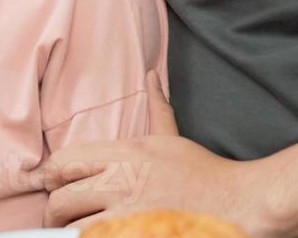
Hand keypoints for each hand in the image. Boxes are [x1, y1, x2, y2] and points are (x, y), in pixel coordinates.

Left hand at [40, 73, 273, 232]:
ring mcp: (129, 216)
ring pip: (76, 228)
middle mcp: (121, 183)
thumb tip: (151, 75)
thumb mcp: (172, 139)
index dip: (53, 176)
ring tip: (81, 232)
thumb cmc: (208, 175)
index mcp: (125, 155)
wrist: (245, 206)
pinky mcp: (136, 237)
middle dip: (56, 212)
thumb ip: (156, 109)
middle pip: (61, 199)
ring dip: (74, 233)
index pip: (65, 161)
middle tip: (60, 218)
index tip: (54, 185)